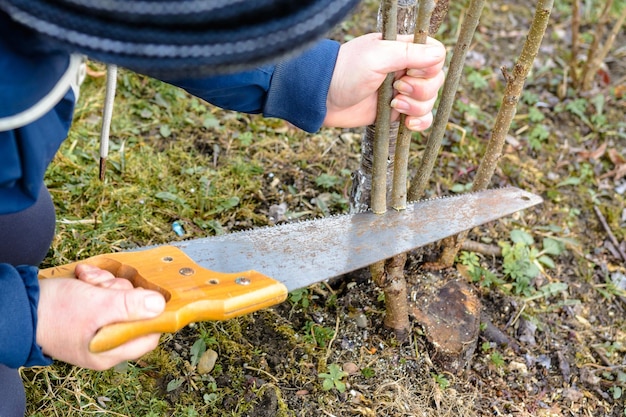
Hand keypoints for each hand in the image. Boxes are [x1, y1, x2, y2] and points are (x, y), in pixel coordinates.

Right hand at [36, 264, 165, 369]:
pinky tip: (84, 277)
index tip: (144, 295)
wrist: (17, 306)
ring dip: (106, 283)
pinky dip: (96, 282)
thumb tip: (159, 306)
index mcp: (110, 351)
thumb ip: (130, 307)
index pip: (148, 336)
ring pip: (118, 297)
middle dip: (120, 291)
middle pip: (134, 311)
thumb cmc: (54, 312)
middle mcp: (106, 342)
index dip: (151, 314)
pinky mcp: (88, 313)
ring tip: (89, 280)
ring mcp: (96, 327)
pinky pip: (103, 293)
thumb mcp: (98, 306)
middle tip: (103, 286)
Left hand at [323, 33, 445, 130]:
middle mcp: (406, 69)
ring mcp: (402, 92)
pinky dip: (420, 122)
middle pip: (436, 81)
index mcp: (403, 49)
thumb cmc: (346, 71)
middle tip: (397, 88)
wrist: (323, 98)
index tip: (410, 71)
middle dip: (421, 90)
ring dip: (415, 106)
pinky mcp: (397, 111)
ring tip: (392, 104)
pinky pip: (422, 118)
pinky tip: (408, 123)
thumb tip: (439, 54)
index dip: (430, 67)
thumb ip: (408, 53)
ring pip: (430, 101)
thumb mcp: (377, 56)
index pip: (436, 54)